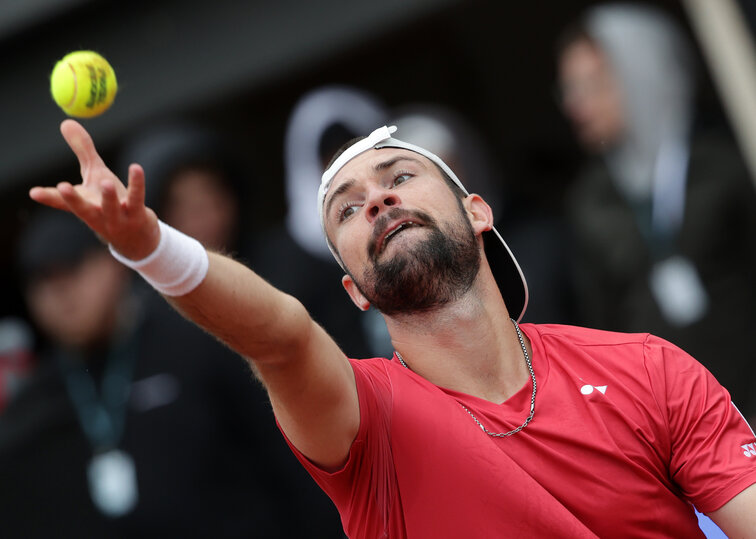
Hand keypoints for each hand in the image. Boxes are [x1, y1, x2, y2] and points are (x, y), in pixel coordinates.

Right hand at [29, 120, 159, 259]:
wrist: (138, 237)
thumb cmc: (112, 203)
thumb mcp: (96, 175)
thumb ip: (83, 151)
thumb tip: (66, 122)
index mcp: (84, 207)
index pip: (63, 203)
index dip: (48, 197)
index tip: (34, 192)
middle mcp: (98, 215)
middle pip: (83, 209)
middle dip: (73, 199)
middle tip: (62, 187)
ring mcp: (118, 218)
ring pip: (111, 207)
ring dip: (108, 196)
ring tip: (105, 182)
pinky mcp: (138, 215)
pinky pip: (137, 197)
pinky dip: (137, 183)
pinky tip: (135, 168)